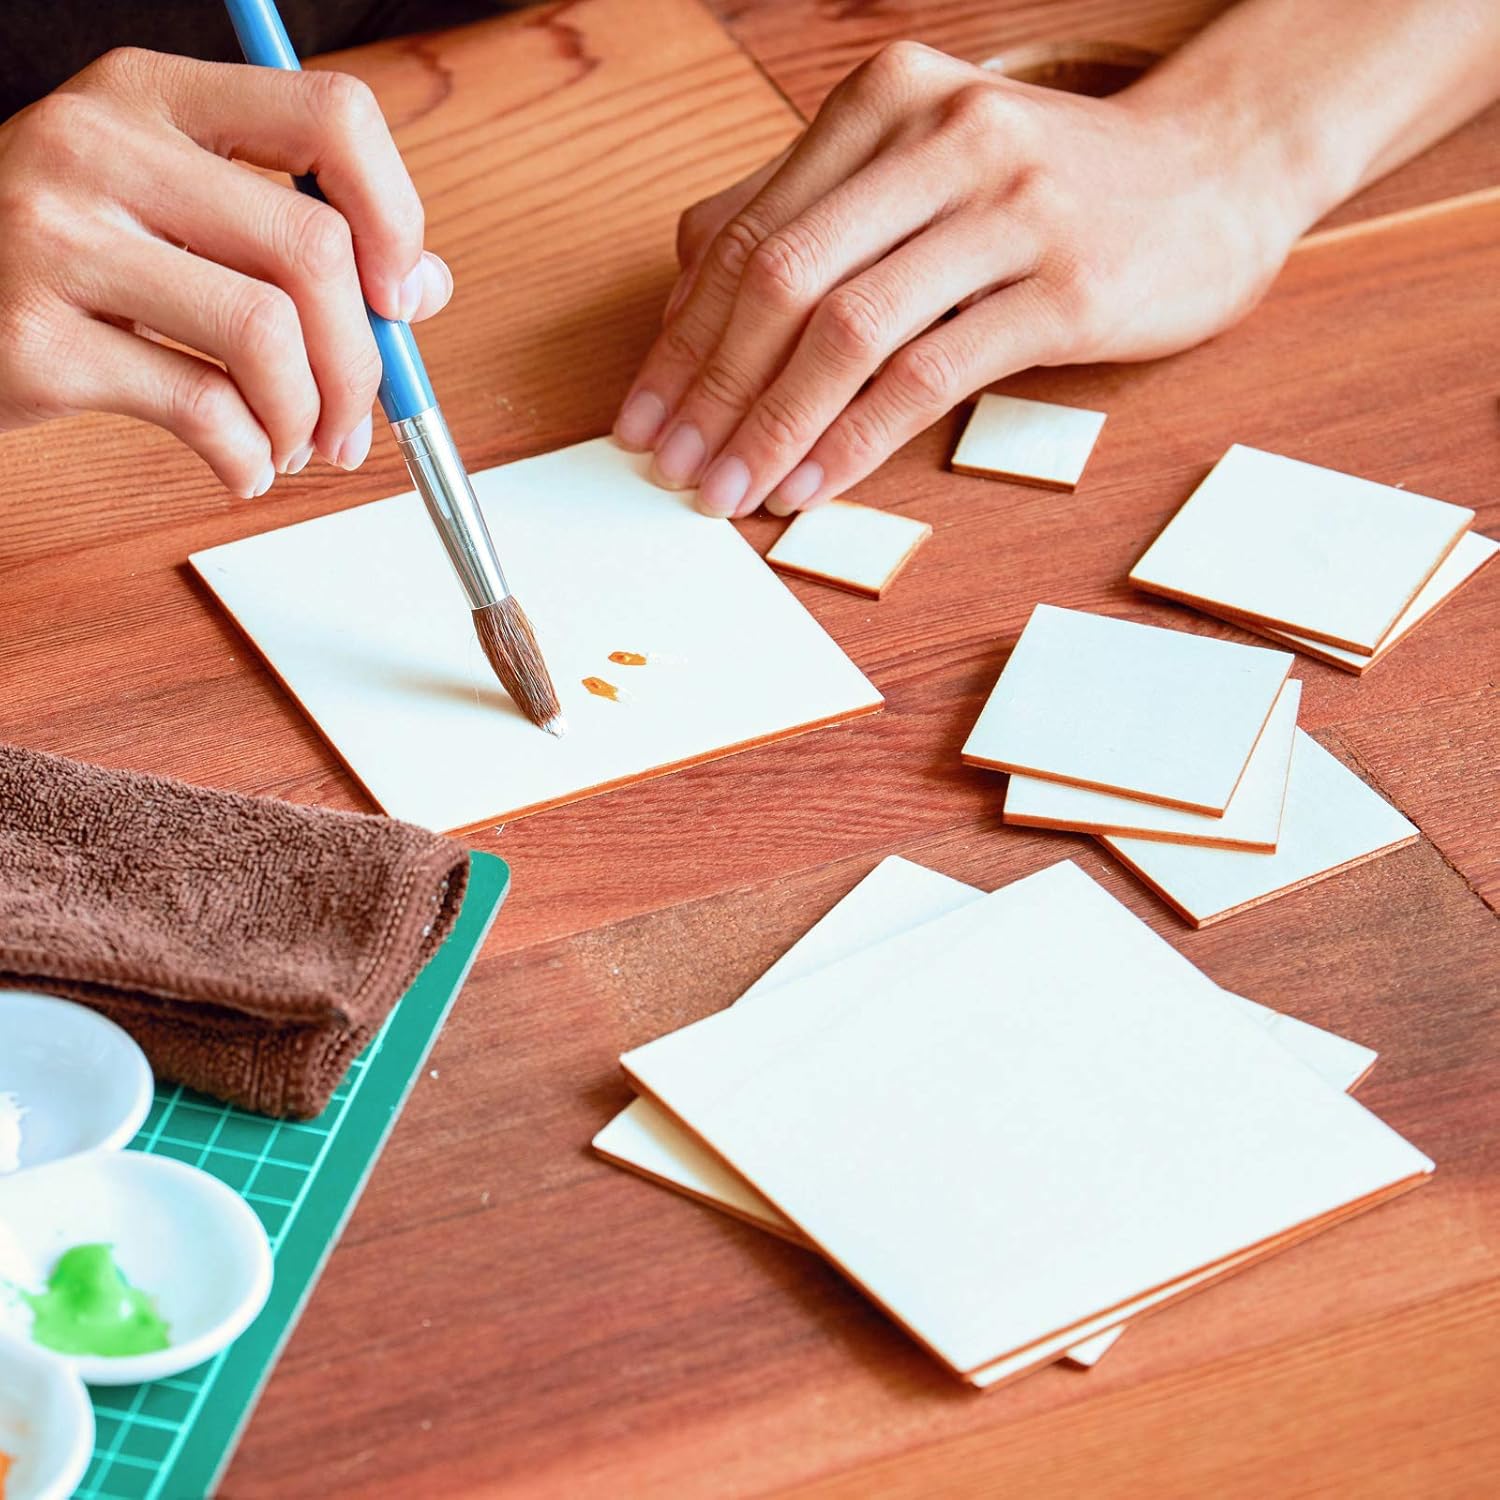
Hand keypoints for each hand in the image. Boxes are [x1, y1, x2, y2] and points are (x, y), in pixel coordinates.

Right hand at [0, 47, 449, 496]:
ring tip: (292, 444)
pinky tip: (242, 465)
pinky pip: (202, 410)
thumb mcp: (175, 207)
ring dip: (306, 418)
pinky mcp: (37, 340)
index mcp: (152, 94)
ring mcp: (57, 237)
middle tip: (354, 420)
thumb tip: (425, 286)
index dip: (396, 216)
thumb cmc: (68, 259)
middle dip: (361, 362)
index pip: (329, 116)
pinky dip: (248, 458)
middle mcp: (100, 145)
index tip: (402, 296)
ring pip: (265, 335)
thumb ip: (295, 231)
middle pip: (312, 249)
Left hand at [613, 42, 1302, 516]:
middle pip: (781, 279)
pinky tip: (815, 484)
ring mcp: (1007, 207)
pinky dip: (856, 438)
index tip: (643, 418)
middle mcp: (940, 136)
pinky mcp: (1062, 286)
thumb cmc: (1051, 186)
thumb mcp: (922, 166)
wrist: (1218, 171)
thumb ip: (811, 212)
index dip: (681, 339)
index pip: (747, 234)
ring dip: (773, 426)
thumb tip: (689, 295)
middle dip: (710, 390)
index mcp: (885, 99)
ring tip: (731, 492)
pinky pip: (929, 373)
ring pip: (847, 330)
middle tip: (671, 468)